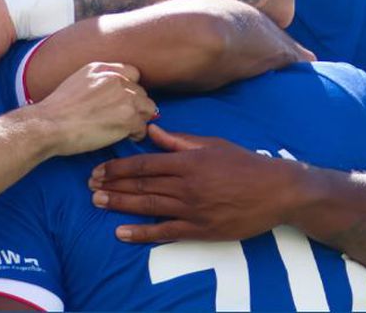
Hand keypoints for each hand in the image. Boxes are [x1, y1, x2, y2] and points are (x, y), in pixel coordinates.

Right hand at [36, 62, 156, 155]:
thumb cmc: (56, 109)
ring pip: (148, 108)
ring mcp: (124, 97)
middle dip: (134, 106)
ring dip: (138, 119)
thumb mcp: (76, 81)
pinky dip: (134, 135)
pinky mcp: (128, 117)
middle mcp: (115, 78)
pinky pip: (143, 127)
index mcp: (101, 68)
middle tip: (120, 119)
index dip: (130, 89)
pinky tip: (120, 137)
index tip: (122, 101)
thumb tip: (110, 93)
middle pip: (141, 92)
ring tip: (123, 128)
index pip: (132, 73)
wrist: (49, 124)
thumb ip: (97, 81)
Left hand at [88, 124, 296, 241]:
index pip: (144, 164)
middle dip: (112, 186)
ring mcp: (192, 210)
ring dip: (120, 205)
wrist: (276, 191)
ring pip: (148, 207)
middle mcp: (185, 186)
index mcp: (186, 162)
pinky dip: (143, 234)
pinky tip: (122, 233)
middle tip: (89, 187)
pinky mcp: (201, 230)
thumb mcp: (210, 144)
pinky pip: (166, 233)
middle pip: (141, 186)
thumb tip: (151, 130)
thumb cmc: (243, 163)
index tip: (99, 169)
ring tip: (97, 203)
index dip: (118, 167)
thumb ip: (178, 140)